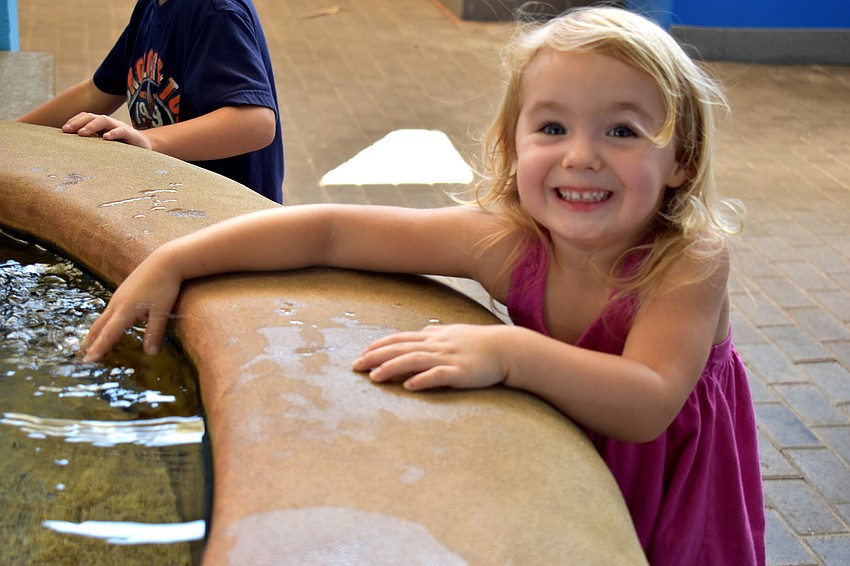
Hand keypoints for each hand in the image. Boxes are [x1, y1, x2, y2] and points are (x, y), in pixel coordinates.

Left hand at [62, 112, 151, 149]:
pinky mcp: (131, 134)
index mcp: (101, 125)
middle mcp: (109, 123)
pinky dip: (113, 133)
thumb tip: (72, 147)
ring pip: (103, 120)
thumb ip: (93, 142)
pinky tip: (106, 138)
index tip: (63, 130)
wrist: (144, 147)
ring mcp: (119, 127)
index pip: (85, 117)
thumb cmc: (122, 147)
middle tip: (67, 130)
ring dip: (91, 126)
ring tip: (82, 133)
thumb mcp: (104, 144)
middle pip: (91, 116)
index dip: (74, 121)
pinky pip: (121, 130)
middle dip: (78, 122)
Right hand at [81, 253, 181, 361]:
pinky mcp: (122, 293)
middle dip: (90, 343)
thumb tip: (150, 354)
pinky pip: (108, 312)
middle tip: (81, 358)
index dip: (98, 349)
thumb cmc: (164, 286)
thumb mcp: (162, 312)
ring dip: (94, 333)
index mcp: (125, 311)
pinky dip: (102, 324)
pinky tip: (106, 327)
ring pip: (101, 319)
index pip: (108, 335)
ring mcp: (118, 297)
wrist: (165, 261)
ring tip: (88, 346)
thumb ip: (155, 333)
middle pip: (98, 327)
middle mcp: (116, 304)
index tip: (87, 361)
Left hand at [352, 324, 509, 390]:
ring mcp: (448, 357)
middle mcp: (437, 344)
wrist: (508, 348)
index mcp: (434, 336)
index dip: (379, 346)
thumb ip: (436, 333)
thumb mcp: (454, 333)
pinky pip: (439, 375)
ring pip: (415, 360)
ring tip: (374, 377)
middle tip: (356, 366)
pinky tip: (409, 386)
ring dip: (392, 368)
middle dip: (376, 357)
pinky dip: (422, 380)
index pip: (400, 339)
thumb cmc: (480, 342)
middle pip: (401, 348)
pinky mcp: (461, 372)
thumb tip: (422, 331)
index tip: (361, 354)